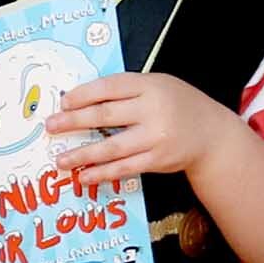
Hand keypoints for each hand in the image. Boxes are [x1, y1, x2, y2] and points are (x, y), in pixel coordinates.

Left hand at [54, 68, 232, 187]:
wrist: (212, 134)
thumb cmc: (178, 106)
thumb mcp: (157, 86)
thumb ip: (126, 91)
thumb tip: (80, 101)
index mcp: (150, 85)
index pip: (109, 87)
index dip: (83, 95)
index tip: (63, 103)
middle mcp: (153, 110)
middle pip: (105, 115)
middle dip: (74, 122)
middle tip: (51, 127)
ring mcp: (156, 137)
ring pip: (111, 147)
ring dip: (82, 154)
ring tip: (61, 160)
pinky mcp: (157, 160)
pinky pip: (124, 168)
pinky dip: (102, 173)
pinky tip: (84, 176)